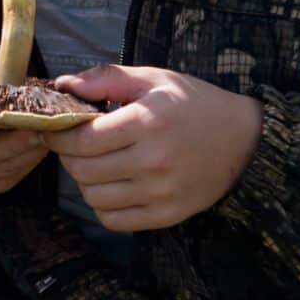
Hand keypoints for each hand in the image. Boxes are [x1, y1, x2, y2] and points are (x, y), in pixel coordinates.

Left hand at [43, 63, 263, 231]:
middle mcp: (154, 161)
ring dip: (85, 182)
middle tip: (75, 146)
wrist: (245, 140)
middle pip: (82, 171)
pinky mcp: (168, 216)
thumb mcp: (153, 79)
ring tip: (97, 164)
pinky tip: (113, 186)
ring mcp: (161, 193)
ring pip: (94, 198)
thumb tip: (61, 85)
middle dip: (69, 157)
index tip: (55, 130)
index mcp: (148, 122)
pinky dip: (104, 206)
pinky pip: (114, 221)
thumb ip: (105, 78)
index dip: (59, 136)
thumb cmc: (194, 104)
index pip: (81, 140)